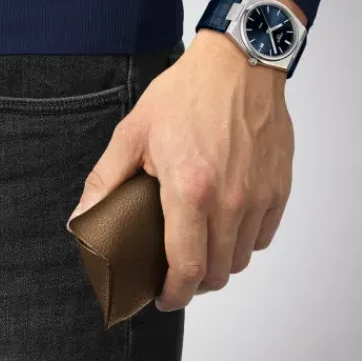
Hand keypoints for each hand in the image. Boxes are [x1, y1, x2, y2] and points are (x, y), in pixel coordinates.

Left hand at [66, 29, 294, 310]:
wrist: (238, 65)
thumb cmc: (188, 94)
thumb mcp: (135, 132)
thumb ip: (106, 181)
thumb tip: (82, 220)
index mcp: (191, 189)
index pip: (187, 267)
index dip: (174, 293)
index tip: (166, 296)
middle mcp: (231, 199)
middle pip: (218, 271)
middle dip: (196, 280)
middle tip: (181, 267)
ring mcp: (260, 194)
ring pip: (243, 257)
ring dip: (221, 260)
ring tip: (205, 242)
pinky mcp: (279, 185)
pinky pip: (265, 233)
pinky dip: (247, 238)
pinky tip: (231, 221)